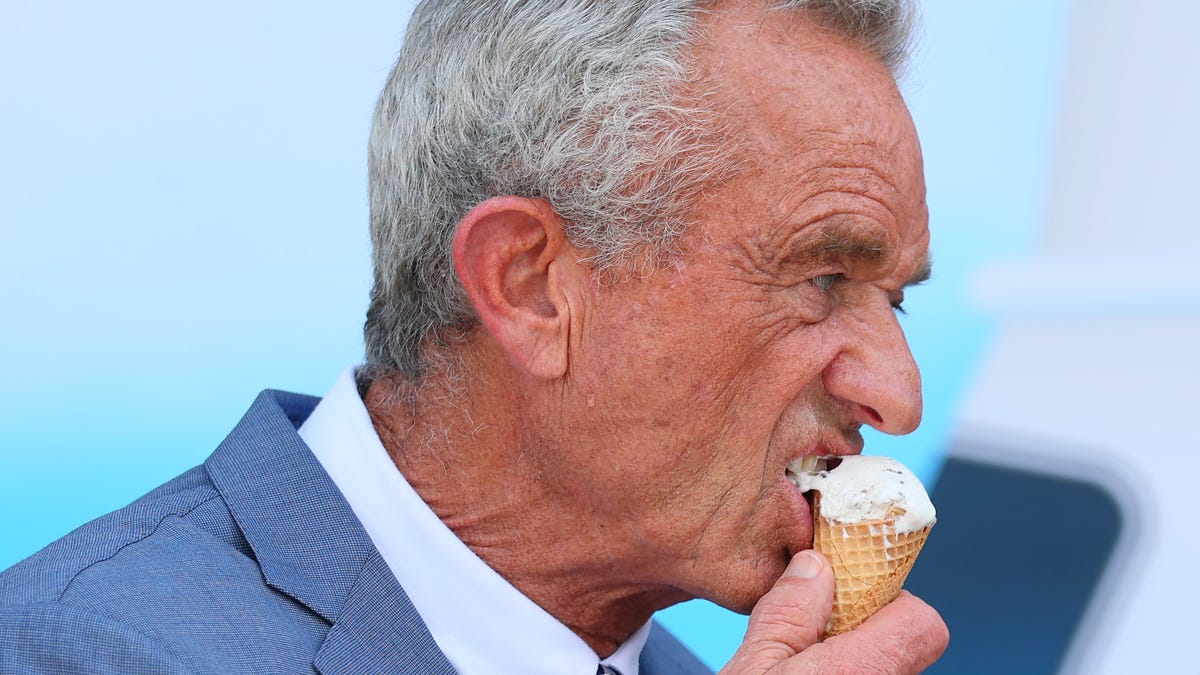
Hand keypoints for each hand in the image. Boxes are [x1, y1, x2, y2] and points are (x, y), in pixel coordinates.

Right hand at [719, 551, 947, 673]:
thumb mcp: (754, 664)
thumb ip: (788, 611)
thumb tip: (815, 565)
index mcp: (865, 669)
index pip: (923, 621)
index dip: (887, 600)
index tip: (844, 597)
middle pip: (899, 641)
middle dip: (859, 627)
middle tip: (811, 635)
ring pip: (881, 662)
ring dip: (851, 654)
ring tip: (799, 663)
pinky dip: (844, 671)